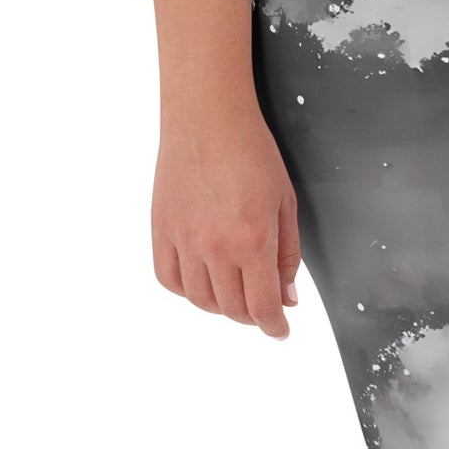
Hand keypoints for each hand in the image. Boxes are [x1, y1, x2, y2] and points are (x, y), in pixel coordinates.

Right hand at [151, 105, 300, 338]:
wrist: (207, 117)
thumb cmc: (251, 153)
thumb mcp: (285, 205)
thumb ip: (288, 257)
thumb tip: (286, 299)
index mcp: (252, 241)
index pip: (261, 307)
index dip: (273, 327)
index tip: (279, 331)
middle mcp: (215, 246)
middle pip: (232, 309)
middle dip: (252, 316)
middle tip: (261, 307)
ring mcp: (184, 239)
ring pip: (199, 300)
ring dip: (220, 307)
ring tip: (234, 293)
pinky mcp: (161, 228)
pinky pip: (168, 278)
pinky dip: (185, 290)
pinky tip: (201, 281)